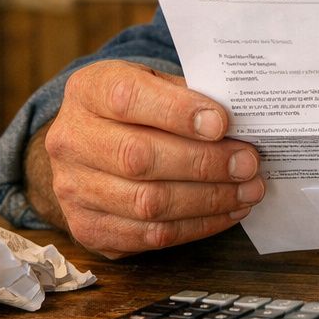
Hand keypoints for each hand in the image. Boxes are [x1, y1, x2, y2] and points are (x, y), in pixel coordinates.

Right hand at [34, 60, 265, 258]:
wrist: (90, 145)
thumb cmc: (137, 109)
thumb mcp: (155, 83)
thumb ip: (188, 95)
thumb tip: (240, 120)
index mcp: (89, 91)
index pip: (129, 98)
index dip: (178, 112)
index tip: (222, 123)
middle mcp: (71, 140)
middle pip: (139, 157)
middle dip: (204, 163)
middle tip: (248, 163)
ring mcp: (73, 189)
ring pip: (147, 203)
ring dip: (208, 200)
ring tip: (248, 191)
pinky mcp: (88, 229)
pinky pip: (149, 236)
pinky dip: (197, 226)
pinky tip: (227, 212)